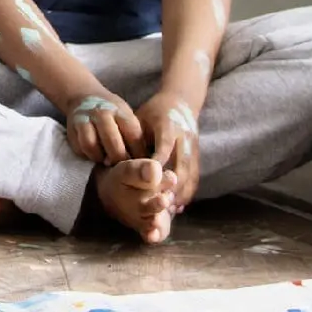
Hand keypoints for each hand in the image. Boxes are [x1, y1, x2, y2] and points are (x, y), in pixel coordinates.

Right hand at [65, 91, 144, 165]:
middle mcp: (102, 113)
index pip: (133, 136)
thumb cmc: (113, 113)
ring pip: (92, 146)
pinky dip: (88, 155)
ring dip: (100, 158)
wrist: (85, 96)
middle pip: (113, 143)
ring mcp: (85, 119)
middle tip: (124, 168)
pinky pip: (80, 148)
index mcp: (120, 111)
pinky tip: (96, 156)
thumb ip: (134, 135)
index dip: (138, 154)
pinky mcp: (73, 129)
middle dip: (120, 160)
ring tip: (107, 162)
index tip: (142, 164)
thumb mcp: (127, 117)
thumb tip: (146, 161)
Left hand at [135, 93, 200, 211]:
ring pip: (190, 174)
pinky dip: (188, 192)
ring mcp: (194, 147)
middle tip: (158, 204)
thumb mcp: (141, 119)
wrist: (182, 101)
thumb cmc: (154, 111)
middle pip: (181, 165)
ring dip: (180, 193)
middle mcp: (185, 138)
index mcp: (169, 126)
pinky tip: (178, 206)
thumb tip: (113, 161)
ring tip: (168, 210)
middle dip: (170, 186)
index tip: (145, 185)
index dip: (156, 168)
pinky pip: (195, 177)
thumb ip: (131, 139)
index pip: (163, 149)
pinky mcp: (198, 155)